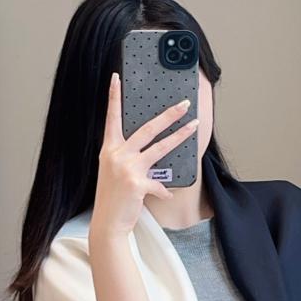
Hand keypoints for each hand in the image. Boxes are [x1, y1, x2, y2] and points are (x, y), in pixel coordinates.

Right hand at [92, 72, 198, 238]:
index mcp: (110, 149)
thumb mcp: (114, 172)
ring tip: (194, 126)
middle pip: (147, 129)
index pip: (112, 118)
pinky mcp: (137, 184)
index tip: (116, 78)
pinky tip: (166, 196)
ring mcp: (127, 169)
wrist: (107, 222)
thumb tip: (150, 150)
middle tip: (183, 104)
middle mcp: (117, 155)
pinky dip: (164, 190)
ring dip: (179, 136)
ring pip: (159, 148)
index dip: (114, 97)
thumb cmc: (113, 197)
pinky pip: (159, 183)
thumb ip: (129, 158)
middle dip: (167, 114)